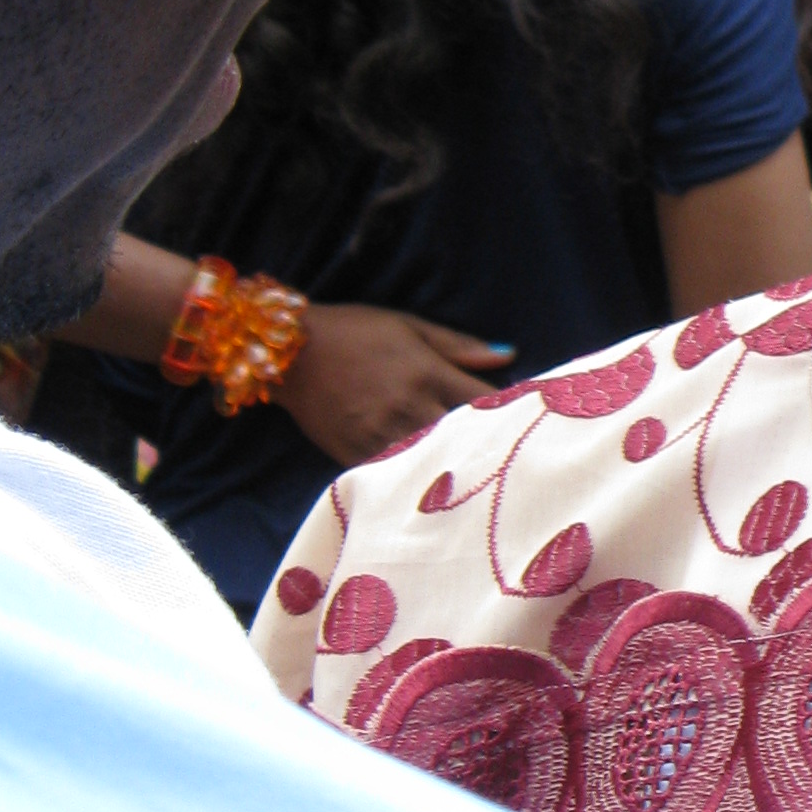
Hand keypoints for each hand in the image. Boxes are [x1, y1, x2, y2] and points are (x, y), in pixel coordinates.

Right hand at [276, 306, 511, 465]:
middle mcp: (408, 407)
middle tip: (507, 453)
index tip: (522, 420)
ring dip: (455, 466)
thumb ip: (458, 345)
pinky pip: (396, 476)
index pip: (485, 401)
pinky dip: (415, 479)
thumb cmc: (353, 332)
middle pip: (465, 438)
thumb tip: (508, 356)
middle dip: (487, 445)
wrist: (289, 353)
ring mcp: (381, 435)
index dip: (509, 412)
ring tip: (476, 474)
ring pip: (434, 462)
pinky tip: (431, 484)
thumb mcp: (409, 326)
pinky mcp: (355, 456)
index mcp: (427, 373)